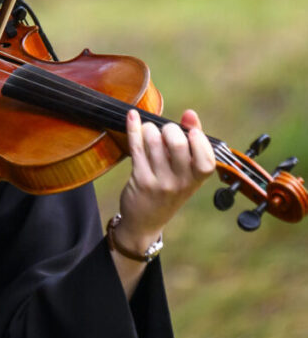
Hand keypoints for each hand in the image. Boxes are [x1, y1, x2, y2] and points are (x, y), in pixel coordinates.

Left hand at [116, 108, 216, 254]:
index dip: (199, 140)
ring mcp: (159, 182)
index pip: (206, 159)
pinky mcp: (139, 179)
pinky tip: (131, 116)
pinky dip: (133, 128)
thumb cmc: (169, 189)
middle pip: (177, 144)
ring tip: (149, 131)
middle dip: (170, 129)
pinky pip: (136, 147)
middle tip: (165, 131)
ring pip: (154, 142)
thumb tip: (190, 114)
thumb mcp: (186, 173)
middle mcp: (180, 183)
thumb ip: (192, 143)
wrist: (145, 222)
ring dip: (150, 129)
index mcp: (196, 180)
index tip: (191, 131)